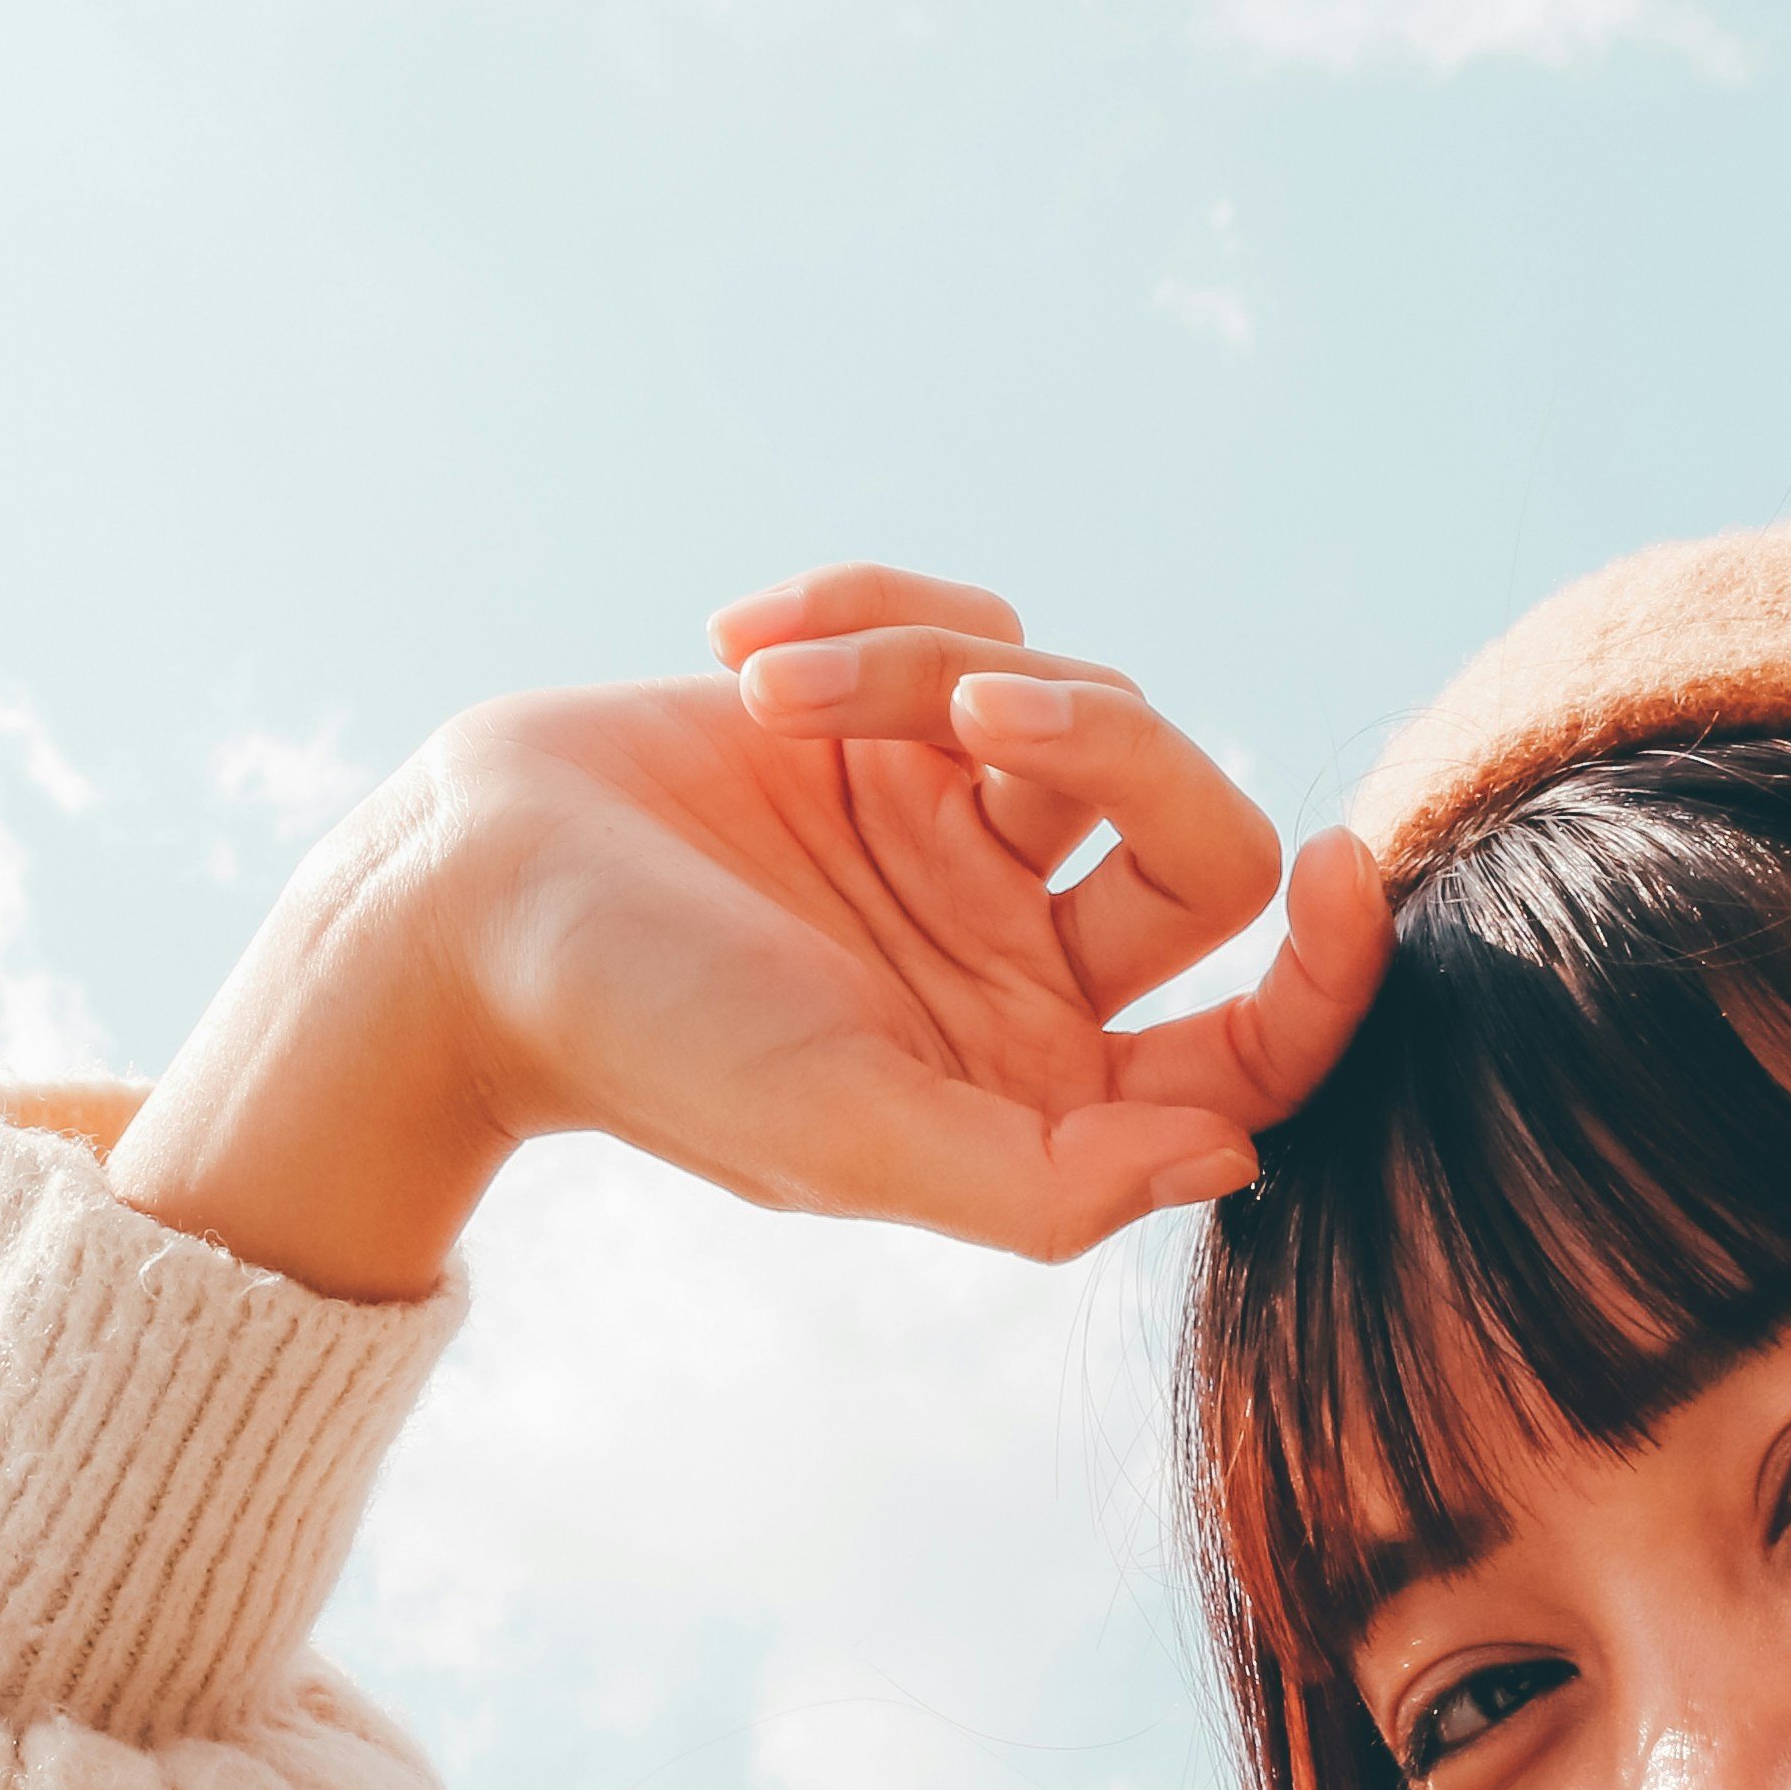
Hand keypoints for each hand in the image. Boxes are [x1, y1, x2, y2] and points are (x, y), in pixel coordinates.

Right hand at [110, 565, 1388, 1296]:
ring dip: (931, 666)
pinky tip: (745, 644)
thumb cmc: (645, 1039)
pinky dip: (873, 611)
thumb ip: (1044, 1178)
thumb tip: (1238, 1158)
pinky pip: (970, 621)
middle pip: (1201, 842)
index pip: (1255, 1046)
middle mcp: (1024, 961)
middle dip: (1117, 746)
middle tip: (976, 713)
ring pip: (1081, 708)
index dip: (1327, 973)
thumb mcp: (847, 1132)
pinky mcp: (888, 720)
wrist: (459, 898)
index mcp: (1039, 1084)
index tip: (1331, 865)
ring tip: (779, 688)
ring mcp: (962, 834)